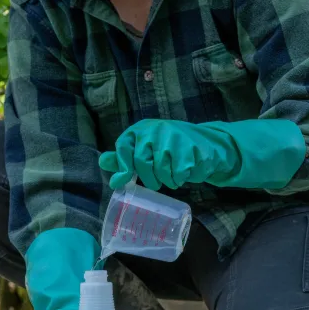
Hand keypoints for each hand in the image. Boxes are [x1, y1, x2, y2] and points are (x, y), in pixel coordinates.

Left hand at [99, 118, 305, 190]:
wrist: (205, 144)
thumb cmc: (169, 149)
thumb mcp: (144, 150)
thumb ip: (124, 157)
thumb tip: (102, 161)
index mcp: (142, 128)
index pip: (124, 147)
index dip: (123, 166)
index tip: (122, 181)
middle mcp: (156, 129)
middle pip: (142, 163)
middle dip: (149, 178)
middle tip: (156, 180)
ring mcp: (173, 138)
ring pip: (160, 172)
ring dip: (167, 180)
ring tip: (173, 173)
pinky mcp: (189, 150)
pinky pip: (177, 175)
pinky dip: (180, 179)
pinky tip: (185, 171)